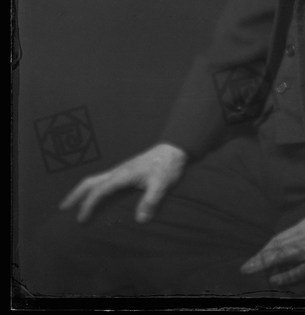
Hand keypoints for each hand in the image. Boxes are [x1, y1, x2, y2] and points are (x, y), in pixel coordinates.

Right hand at [59, 143, 187, 222]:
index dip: (88, 205)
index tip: (80, 221)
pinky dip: (94, 189)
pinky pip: (104, 181)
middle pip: (91, 182)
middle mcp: (118, 171)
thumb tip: (140, 221)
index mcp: (122, 175)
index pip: (99, 191)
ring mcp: (122, 171)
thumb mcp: (162, 184)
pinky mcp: (127, 172)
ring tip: (74, 205)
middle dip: (75, 195)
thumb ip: (152, 200)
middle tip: (62, 209)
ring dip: (83, 191)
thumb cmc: (168, 166)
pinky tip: (98, 198)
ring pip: (96, 180)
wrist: (175, 149)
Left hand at [240, 210, 304, 287]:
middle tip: (247, 265)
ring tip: (249, 270)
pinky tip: (273, 279)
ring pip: (281, 255)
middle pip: (278, 244)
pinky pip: (298, 270)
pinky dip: (284, 275)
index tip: (262, 253)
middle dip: (261, 255)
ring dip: (263, 262)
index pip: (285, 236)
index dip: (271, 246)